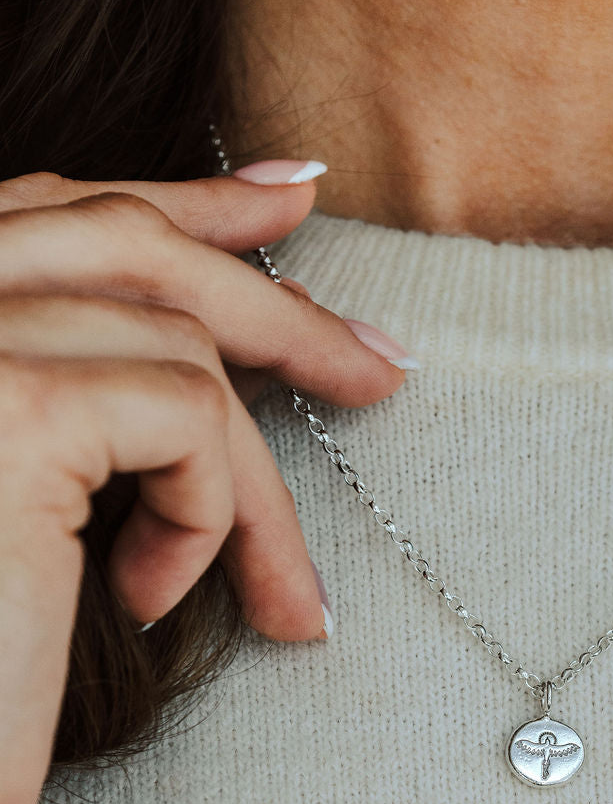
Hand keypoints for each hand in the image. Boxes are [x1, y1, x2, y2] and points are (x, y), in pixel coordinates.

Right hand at [0, 167, 405, 803]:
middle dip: (274, 304)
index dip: (183, 198)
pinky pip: (185, 419)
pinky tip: (152, 605)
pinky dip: (211, 517)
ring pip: (176, 348)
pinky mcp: (6, 412)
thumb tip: (221, 327)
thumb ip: (90, 394)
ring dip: (256, 487)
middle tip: (384, 369)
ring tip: (285, 599)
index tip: (294, 200)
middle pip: (121, 243)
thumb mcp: (31, 506)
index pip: (55, 211)